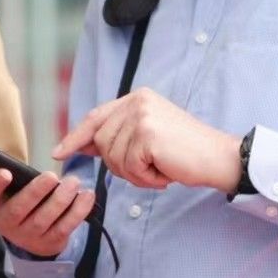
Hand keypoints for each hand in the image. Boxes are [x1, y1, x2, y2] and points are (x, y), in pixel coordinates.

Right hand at [0, 167, 96, 259]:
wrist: (27, 236)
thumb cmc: (9, 201)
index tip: (6, 172)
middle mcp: (7, 225)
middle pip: (19, 210)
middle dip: (36, 193)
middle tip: (52, 176)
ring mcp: (29, 236)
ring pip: (45, 220)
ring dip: (61, 201)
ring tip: (73, 183)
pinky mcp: (51, 242)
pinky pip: (66, 227)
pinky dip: (79, 212)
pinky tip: (87, 196)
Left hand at [54, 88, 240, 192]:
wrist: (218, 157)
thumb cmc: (185, 152)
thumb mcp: (148, 137)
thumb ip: (118, 136)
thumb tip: (82, 145)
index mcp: (137, 98)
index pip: (96, 117)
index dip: (76, 137)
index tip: (59, 152)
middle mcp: (137, 101)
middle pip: (101, 142)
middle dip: (119, 164)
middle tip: (148, 168)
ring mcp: (142, 116)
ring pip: (113, 158)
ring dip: (135, 174)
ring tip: (160, 168)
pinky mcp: (147, 135)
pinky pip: (129, 168)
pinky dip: (146, 179)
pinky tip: (164, 173)